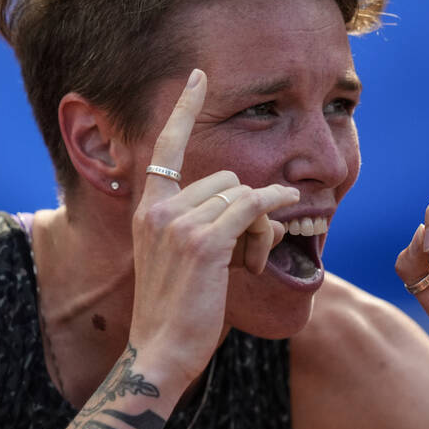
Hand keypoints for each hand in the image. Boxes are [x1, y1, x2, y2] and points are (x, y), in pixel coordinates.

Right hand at [129, 69, 299, 386]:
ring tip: (254, 261)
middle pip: (225, 178)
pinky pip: (251, 209)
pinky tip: (280, 227)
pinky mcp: (202, 242)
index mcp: (148, 209)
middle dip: (248, 209)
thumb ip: (207, 226)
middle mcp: (158, 208)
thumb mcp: (179, 261)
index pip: (165, 146)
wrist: (158, 352)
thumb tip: (259, 207)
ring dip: (262, 225)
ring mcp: (178, 223)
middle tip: (252, 250)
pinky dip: (272, 214)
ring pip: (242, 195)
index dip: (183, 108)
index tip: (198, 76)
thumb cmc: (176, 312)